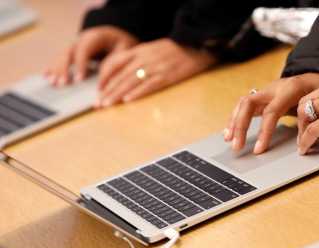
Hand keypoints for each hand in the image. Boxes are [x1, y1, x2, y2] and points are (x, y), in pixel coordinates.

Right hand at [45, 27, 138, 85]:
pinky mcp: (71, 52)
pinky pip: (60, 59)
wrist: (114, 36)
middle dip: (64, 69)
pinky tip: (46, 75)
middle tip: (63, 84)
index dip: (81, 65)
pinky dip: (53, 67)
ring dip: (56, 70)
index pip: (84, 50)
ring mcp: (73, 46)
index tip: (79, 80)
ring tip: (52, 83)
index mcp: (94, 37)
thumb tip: (108, 79)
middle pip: (68, 53)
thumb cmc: (121, 43)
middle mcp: (80, 40)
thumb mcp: (124, 49)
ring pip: (62, 56)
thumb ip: (116, 62)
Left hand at [97, 38, 216, 106]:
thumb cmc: (174, 51)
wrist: (195, 46)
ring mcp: (155, 67)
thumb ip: (139, 59)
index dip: (105, 77)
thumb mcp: (152, 50)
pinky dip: (137, 93)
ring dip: (117, 94)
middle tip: (97, 103)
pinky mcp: (166, 76)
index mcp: (139, 51)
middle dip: (107, 90)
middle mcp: (144, 59)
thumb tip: (125, 74)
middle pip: (120, 75)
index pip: (114, 63)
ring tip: (107, 104)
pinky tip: (128, 100)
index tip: (98, 89)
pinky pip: (148, 86)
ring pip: (131, 82)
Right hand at [226, 73, 318, 153]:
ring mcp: (265, 91)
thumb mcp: (318, 104)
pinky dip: (235, 119)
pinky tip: (230, 132)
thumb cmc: (318, 92)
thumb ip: (310, 120)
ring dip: (234, 122)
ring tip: (229, 140)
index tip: (259, 150)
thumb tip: (305, 142)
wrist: (314, 77)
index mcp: (290, 89)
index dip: (264, 132)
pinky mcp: (261, 96)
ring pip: (243, 103)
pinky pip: (243, 106)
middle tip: (237, 146)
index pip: (271, 111)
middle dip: (240, 126)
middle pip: (249, 103)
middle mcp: (274, 88)